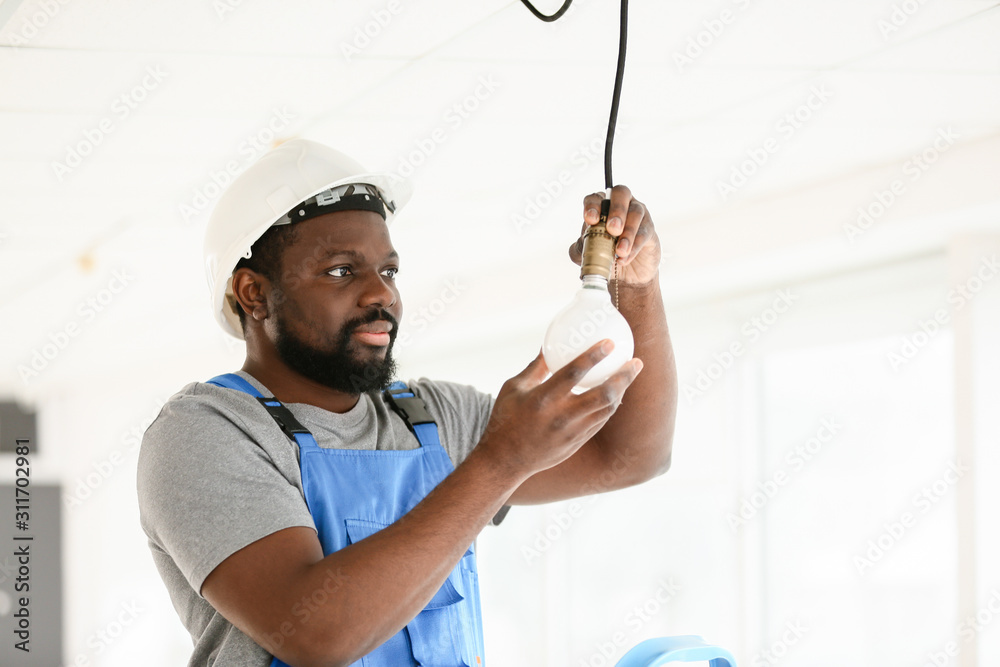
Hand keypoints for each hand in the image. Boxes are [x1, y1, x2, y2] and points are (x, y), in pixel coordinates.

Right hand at [476, 341, 642, 481]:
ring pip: (607, 409)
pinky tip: (614, 395)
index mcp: (543, 398)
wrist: (505, 460)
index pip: (575, 372)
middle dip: (624, 377)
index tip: (610, 343)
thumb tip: (549, 346)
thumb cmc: (505, 419)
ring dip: (622, 391)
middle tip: (635, 362)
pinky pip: (600, 421)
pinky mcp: (576, 443)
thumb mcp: (514, 388)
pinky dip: (609, 406)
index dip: (595, 355)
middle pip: (604, 395)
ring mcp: (572, 432)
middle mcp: (561, 416)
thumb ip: (535, 367)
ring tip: (629, 374)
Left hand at [569, 185, 660, 285]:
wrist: (626, 272)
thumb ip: (581, 248)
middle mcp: (621, 204)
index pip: (595, 198)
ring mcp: (637, 214)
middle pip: (621, 193)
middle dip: (617, 210)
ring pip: (636, 212)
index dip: (592, 206)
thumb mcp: (589, 253)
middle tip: (612, 229)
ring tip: (620, 251)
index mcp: (601, 206)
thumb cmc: (606, 255)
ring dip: (628, 232)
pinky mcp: (649, 229)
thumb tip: (581, 244)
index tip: (591, 220)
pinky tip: (624, 258)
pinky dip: (634, 246)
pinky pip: (644, 232)